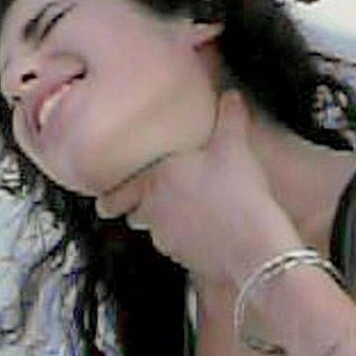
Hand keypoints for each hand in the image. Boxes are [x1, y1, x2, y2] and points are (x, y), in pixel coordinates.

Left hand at [94, 90, 301, 283]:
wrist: (252, 244)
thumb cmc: (237, 192)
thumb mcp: (235, 146)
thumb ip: (230, 118)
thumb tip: (231, 96)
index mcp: (156, 177)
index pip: (118, 192)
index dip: (110, 197)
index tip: (103, 200)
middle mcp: (153, 209)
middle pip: (132, 214)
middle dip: (132, 210)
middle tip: (132, 208)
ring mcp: (167, 238)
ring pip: (153, 232)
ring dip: (159, 225)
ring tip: (176, 217)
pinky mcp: (184, 258)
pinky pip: (176, 248)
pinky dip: (184, 241)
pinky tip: (201, 234)